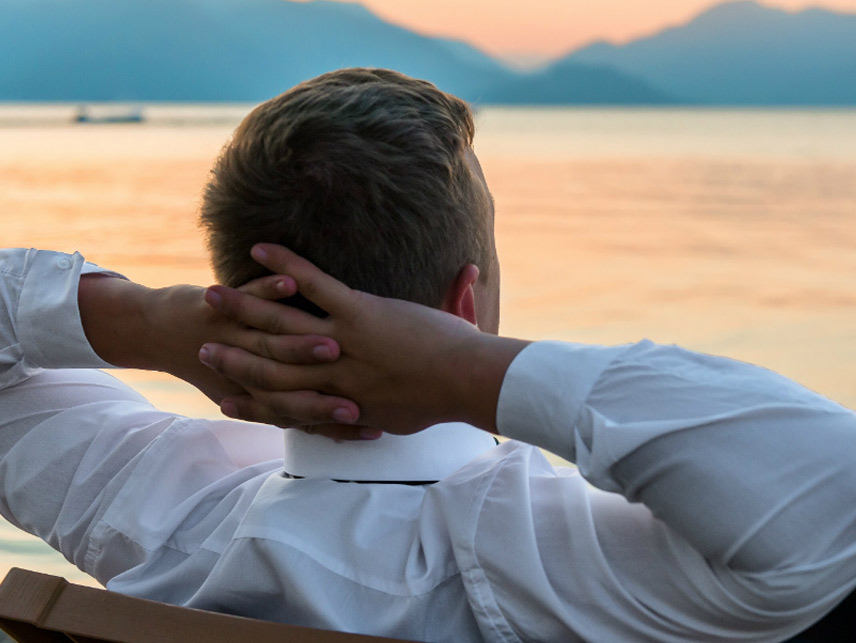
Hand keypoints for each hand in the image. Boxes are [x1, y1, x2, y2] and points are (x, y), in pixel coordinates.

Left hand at [78, 273, 338, 404]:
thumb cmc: (214, 361)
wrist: (157, 333)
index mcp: (259, 395)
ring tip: (336, 337)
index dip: (337, 424)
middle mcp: (245, 372)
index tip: (373, 425)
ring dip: (301, 341)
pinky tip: (289, 282)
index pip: (304, 416)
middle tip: (364, 393)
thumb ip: (283, 404)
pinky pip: (250, 297)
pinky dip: (267, 289)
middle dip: (327, 390)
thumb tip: (326, 416)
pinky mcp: (222, 308)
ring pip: (273, 343)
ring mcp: (232, 338)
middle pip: (293, 385)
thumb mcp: (246, 390)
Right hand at [200, 244, 528, 434]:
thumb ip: (378, 415)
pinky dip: (285, 265)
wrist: (467, 383)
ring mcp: (340, 341)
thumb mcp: (402, 417)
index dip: (251, 402)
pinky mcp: (356, 311)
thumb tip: (373, 423)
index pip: (282, 404)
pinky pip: (312, 284)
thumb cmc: (441, 403)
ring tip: (211, 295)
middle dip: (232, 357)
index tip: (226, 398)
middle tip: (200, 346)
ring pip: (278, 326)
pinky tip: (259, 249)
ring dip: (242, 308)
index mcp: (338, 401)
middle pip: (268, 367)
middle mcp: (329, 375)